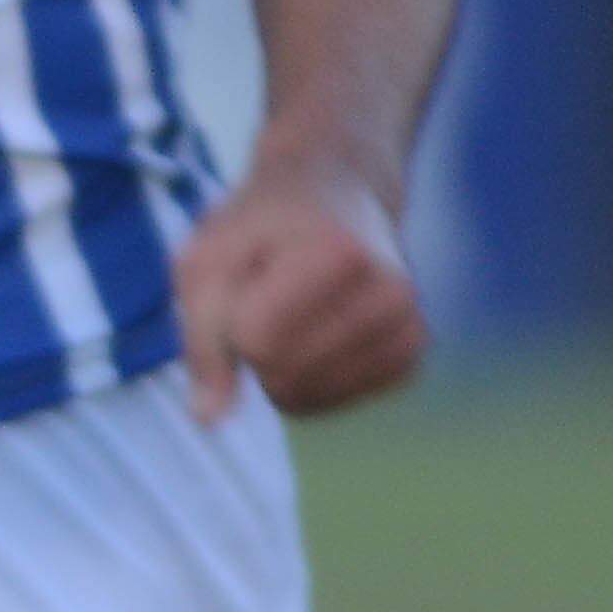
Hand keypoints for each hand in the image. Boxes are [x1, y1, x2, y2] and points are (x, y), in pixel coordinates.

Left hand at [175, 146, 426, 421]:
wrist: (336, 193)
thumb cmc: (259, 226)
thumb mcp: (206, 259)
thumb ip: (201, 337)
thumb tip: (208, 418)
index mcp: (339, 254)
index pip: (257, 341)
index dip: (227, 322)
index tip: (242, 279)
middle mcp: (390, 293)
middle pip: (283, 375)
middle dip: (251, 347)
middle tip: (265, 293)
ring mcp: (410, 328)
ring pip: (309, 398)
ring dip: (277, 366)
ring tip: (291, 308)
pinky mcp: (411, 357)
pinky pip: (335, 403)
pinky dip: (307, 379)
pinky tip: (314, 332)